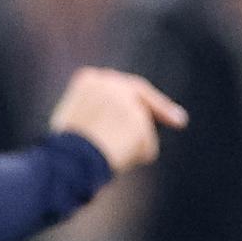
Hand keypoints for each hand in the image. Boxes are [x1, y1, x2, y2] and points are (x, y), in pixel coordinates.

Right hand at [47, 66, 188, 173]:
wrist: (65, 161)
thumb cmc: (61, 150)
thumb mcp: (72, 120)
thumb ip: (95, 109)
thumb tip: (113, 121)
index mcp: (87, 78)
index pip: (117, 84)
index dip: (134, 98)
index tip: (145, 107)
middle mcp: (110, 82)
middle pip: (141, 96)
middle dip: (163, 108)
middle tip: (180, 121)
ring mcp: (127, 101)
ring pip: (142, 128)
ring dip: (130, 146)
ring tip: (106, 158)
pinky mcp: (140, 122)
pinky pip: (147, 147)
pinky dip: (136, 158)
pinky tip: (116, 161)